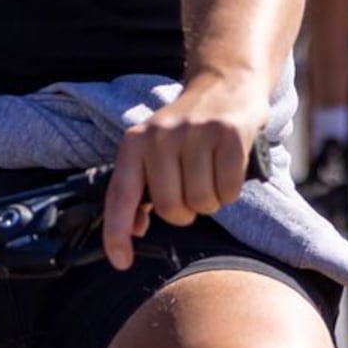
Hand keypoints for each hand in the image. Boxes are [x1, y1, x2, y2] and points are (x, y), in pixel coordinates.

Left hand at [105, 74, 264, 268]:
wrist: (225, 84)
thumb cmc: (187, 129)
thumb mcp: (154, 148)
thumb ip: (142, 186)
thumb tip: (136, 228)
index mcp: (135, 142)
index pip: (120, 195)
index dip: (117, 233)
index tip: (121, 262)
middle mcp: (160, 136)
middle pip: (171, 209)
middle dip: (185, 212)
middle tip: (191, 190)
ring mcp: (196, 133)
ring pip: (202, 202)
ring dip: (211, 200)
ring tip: (210, 174)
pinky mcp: (229, 134)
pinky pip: (228, 189)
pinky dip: (231, 190)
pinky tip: (228, 168)